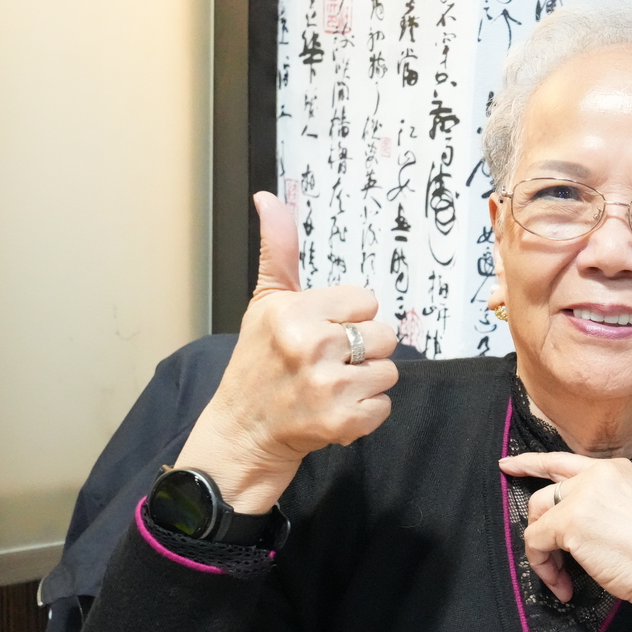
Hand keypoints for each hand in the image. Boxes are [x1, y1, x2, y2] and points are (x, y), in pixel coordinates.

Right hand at [173, 193, 399, 512]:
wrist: (243, 433)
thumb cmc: (257, 365)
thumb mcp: (265, 303)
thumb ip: (278, 251)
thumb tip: (268, 197)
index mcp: (293, 312)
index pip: (366, 302)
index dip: (348, 320)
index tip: (320, 335)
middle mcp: (310, 346)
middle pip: (384, 335)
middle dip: (362, 351)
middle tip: (326, 365)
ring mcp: (327, 386)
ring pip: (389, 372)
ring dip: (365, 383)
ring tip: (329, 388)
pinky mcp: (342, 421)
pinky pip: (384, 407)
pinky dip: (364, 415)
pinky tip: (333, 412)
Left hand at [498, 451, 631, 631]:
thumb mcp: (631, 512)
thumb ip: (600, 506)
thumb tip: (563, 526)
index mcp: (615, 469)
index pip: (564, 461)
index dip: (532, 463)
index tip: (507, 464)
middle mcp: (596, 473)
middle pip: (546, 495)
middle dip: (539, 525)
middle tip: (545, 556)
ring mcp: (581, 495)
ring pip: (538, 520)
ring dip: (544, 553)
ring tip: (562, 578)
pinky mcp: (569, 521)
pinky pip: (536, 543)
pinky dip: (544, 567)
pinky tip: (563, 584)